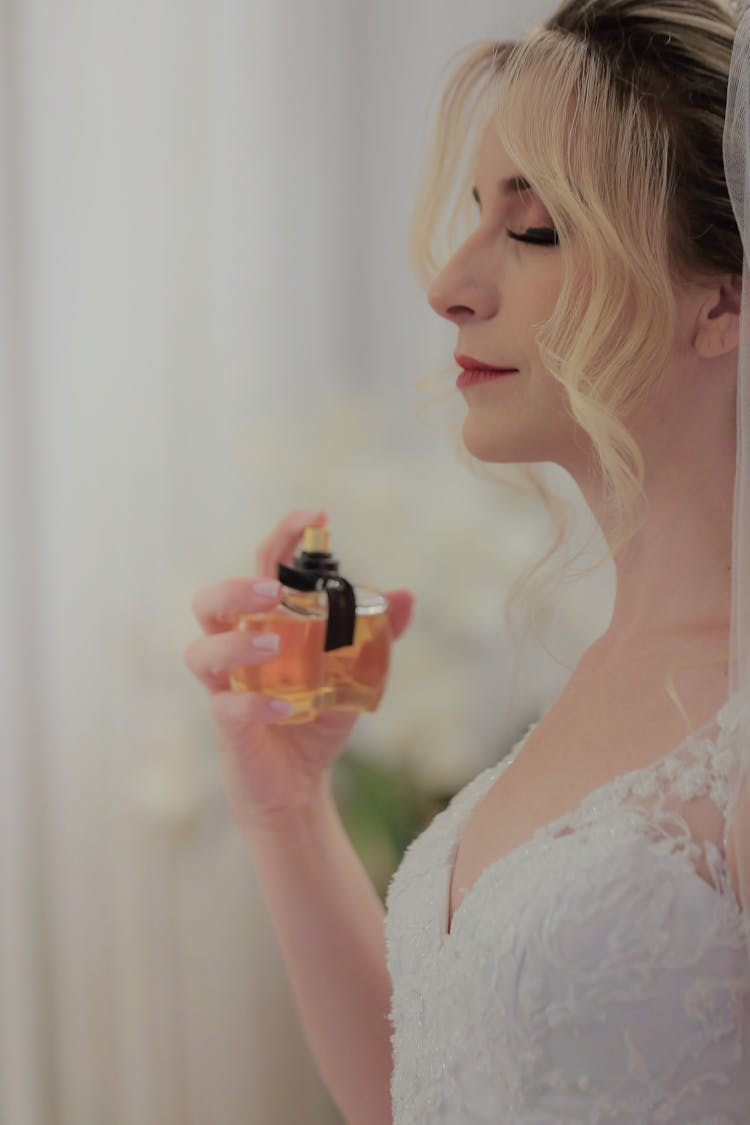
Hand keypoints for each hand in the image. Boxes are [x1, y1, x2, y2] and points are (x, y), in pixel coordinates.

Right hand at [184, 508, 414, 842]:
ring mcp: (226, 686)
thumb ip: (376, 634)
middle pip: (209, 603)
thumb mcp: (355, 671)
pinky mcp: (229, 725)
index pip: (260, 568)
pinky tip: (284, 706)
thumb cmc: (317, 716)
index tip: (315, 516)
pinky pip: (228, 707)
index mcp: (263, 624)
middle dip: (236, 588)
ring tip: (272, 644)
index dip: (281, 537)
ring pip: (203, 651)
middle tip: (274, 590)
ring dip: (237, 642)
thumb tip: (405, 595)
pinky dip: (255, 703)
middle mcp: (236, 648)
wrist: (301, 783)